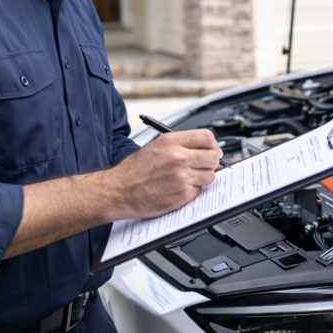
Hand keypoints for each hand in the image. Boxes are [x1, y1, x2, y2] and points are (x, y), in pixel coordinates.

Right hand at [105, 129, 221, 219]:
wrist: (119, 190)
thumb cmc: (134, 170)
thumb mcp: (156, 146)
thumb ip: (180, 145)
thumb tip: (205, 147)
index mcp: (171, 141)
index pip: (207, 137)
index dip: (213, 144)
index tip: (213, 149)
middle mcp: (178, 157)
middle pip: (213, 156)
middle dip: (211, 161)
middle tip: (204, 165)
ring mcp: (182, 177)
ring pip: (210, 175)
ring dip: (203, 177)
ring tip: (188, 178)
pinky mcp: (182, 194)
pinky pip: (199, 191)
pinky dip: (193, 191)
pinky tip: (179, 188)